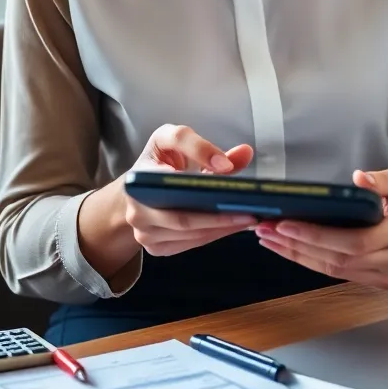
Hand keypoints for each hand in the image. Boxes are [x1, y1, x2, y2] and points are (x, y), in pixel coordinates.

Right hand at [125, 124, 254, 256]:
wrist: (138, 188)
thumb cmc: (158, 161)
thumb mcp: (173, 141)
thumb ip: (203, 144)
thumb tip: (243, 153)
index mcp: (139, 176)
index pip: (168, 176)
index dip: (198, 175)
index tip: (227, 170)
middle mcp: (137, 209)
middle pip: (182, 217)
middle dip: (219, 216)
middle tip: (251, 210)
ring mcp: (144, 232)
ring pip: (189, 234)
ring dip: (222, 228)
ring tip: (250, 217)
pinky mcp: (155, 247)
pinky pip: (190, 244)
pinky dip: (214, 235)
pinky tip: (234, 225)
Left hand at [254, 168, 387, 288]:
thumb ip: (383, 179)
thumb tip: (360, 179)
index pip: (356, 241)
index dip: (319, 236)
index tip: (287, 224)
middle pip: (339, 259)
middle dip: (298, 245)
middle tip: (266, 229)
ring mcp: (386, 275)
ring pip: (333, 270)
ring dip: (296, 255)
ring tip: (268, 238)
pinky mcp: (376, 282)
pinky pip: (336, 274)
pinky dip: (308, 261)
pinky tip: (287, 248)